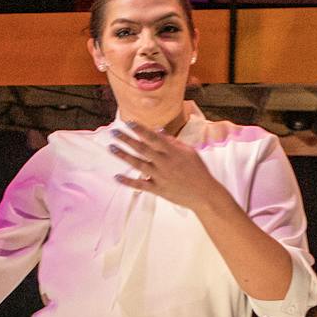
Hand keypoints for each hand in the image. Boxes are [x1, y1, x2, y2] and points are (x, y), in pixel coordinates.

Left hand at [109, 120, 233, 214]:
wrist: (204, 194)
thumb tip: (158, 131)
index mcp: (172, 152)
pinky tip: (116, 177)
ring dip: (123, 155)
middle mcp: (164, 162)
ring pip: (138, 164)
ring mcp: (160, 176)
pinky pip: (140, 185)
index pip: (153, 137)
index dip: (140, 129)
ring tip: (112, 148)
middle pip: (142, 148)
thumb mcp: (189, 152)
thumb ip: (173, 142)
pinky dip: (128, 182)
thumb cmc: (198, 171)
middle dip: (127, 139)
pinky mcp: (158, 189)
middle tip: (114, 132)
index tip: (129, 122)